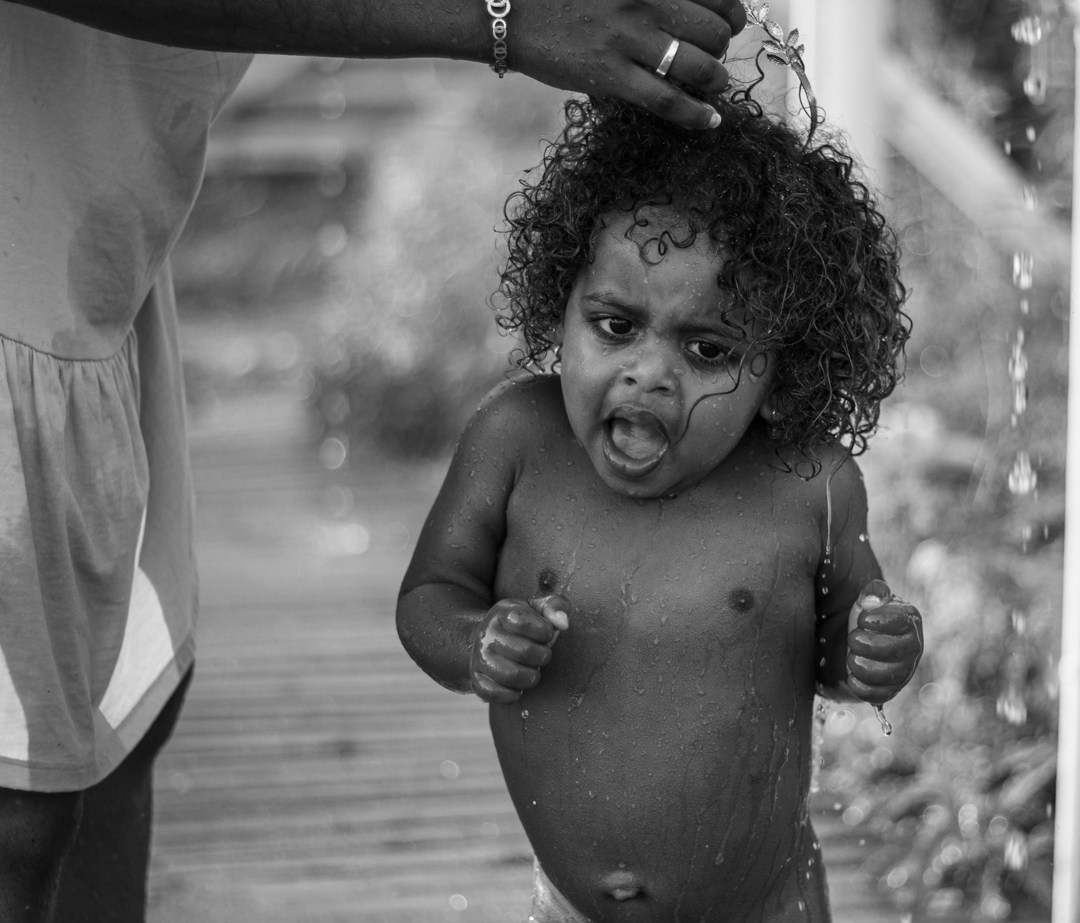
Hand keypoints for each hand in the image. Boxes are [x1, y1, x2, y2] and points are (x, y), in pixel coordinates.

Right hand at [470, 594, 569, 702]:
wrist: (486, 638)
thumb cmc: (521, 623)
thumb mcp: (537, 608)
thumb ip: (556, 606)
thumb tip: (563, 623)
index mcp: (501, 612)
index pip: (524, 621)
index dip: (544, 631)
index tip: (546, 635)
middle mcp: (486, 633)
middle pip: (524, 651)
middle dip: (542, 656)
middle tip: (543, 655)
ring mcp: (479, 657)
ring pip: (511, 675)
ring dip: (531, 677)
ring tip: (533, 672)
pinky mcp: (476, 679)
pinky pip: (495, 693)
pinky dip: (513, 694)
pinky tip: (519, 687)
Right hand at [510, 0, 746, 128]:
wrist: (513, 14)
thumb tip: (686, 9)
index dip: (732, 13)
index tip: (728, 23)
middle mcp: (646, 1)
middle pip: (714, 31)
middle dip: (722, 47)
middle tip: (713, 57)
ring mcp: (629, 41)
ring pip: (699, 66)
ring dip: (716, 81)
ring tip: (715, 86)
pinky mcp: (611, 76)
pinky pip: (668, 101)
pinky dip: (696, 115)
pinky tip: (709, 122)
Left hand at [845, 579, 922, 705]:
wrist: (861, 644)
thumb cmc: (867, 620)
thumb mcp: (867, 601)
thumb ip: (872, 593)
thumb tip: (871, 599)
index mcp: (909, 620)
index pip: (900, 619)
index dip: (877, 620)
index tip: (862, 619)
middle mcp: (913, 646)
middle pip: (893, 650)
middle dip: (864, 643)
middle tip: (853, 638)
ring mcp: (905, 670)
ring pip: (885, 675)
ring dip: (859, 665)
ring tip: (852, 656)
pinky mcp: (891, 690)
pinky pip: (877, 695)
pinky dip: (859, 686)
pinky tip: (852, 676)